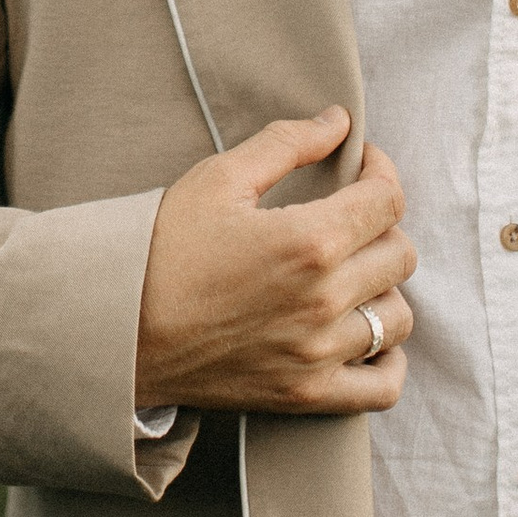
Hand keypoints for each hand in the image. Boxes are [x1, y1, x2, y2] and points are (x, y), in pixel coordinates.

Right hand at [136, 110, 415, 415]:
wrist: (116, 332)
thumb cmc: (160, 250)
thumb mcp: (216, 179)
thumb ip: (286, 143)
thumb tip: (338, 122)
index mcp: (308, 241)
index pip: (386, 200)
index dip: (381, 172)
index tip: (362, 166)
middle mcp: (324, 300)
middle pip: (400, 255)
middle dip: (381, 225)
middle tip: (347, 218)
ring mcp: (318, 354)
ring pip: (396, 316)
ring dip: (383, 289)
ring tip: (350, 276)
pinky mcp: (306, 394)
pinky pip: (382, 386)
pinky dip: (387, 360)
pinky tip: (363, 335)